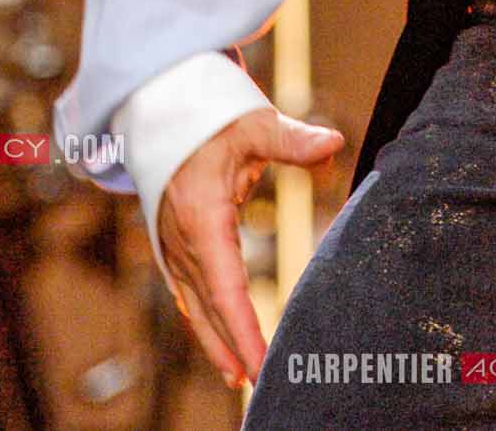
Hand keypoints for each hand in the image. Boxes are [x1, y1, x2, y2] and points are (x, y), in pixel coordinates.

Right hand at [157, 107, 344, 390]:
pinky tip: (219, 342)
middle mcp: (182, 241)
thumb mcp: (252, 124)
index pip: (225, 288)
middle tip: (261, 385)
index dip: (243, 330)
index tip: (260, 364)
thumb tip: (333, 141)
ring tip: (239, 377)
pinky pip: (188, 293)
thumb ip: (291, 139)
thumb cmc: (211, 118)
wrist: (162, 110)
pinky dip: (203, 321)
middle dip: (234, 347)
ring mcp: (173, 246)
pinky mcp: (173, 246)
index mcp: (202, 218)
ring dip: (215, 342)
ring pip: (195, 306)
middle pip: (210, 307)